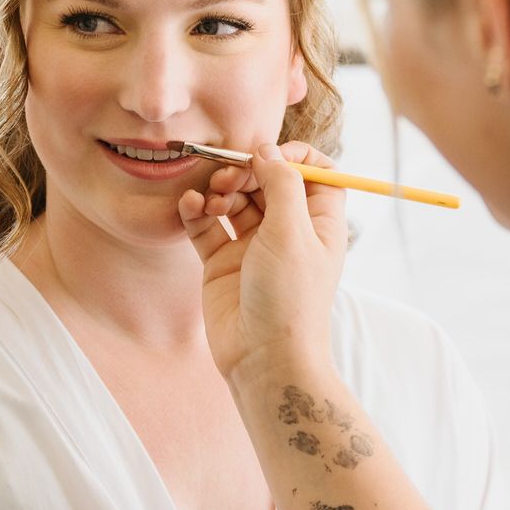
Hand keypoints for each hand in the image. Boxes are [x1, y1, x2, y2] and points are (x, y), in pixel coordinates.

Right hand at [178, 142, 347, 388]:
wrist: (264, 359)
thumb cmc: (290, 299)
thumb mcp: (293, 233)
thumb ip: (282, 184)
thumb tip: (267, 150)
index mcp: (319, 222)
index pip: (314, 172)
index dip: (292, 156)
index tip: (268, 155)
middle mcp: (287, 231)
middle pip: (267, 181)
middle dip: (246, 171)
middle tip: (230, 178)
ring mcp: (253, 246)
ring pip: (235, 200)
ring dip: (220, 190)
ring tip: (213, 200)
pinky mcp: (222, 263)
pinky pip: (206, 225)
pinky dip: (197, 211)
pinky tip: (190, 207)